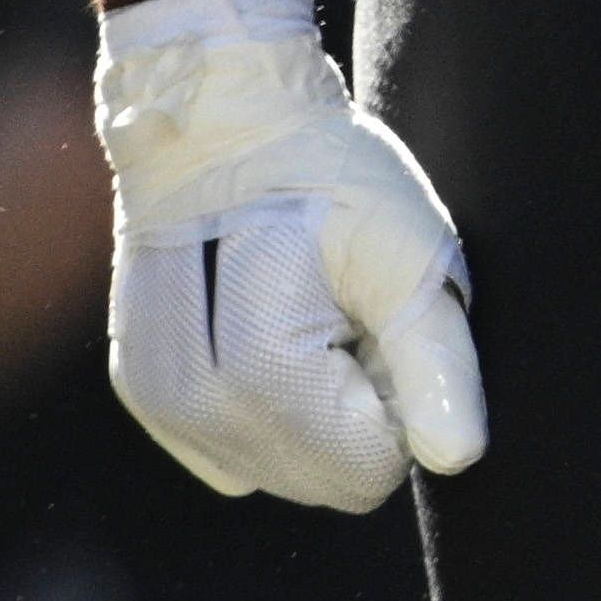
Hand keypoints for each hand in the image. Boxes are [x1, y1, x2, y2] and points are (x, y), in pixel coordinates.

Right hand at [95, 0, 486, 507]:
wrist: (221, 118)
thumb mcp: (408, 253)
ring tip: (308, 315)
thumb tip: (456, 459)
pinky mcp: (144, 393)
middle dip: (354, 412)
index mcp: (259, 366)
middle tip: (348, 315)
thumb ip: (436, 363)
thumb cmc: (331, 175)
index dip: (398, 404)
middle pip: (321, 481)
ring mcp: (158, 401)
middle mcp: (191, 401)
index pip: (366, 467)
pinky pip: (234, 453)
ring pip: (276, 473)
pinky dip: (265, 411)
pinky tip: (268, 332)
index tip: (383, 325)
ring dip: (310, 413)